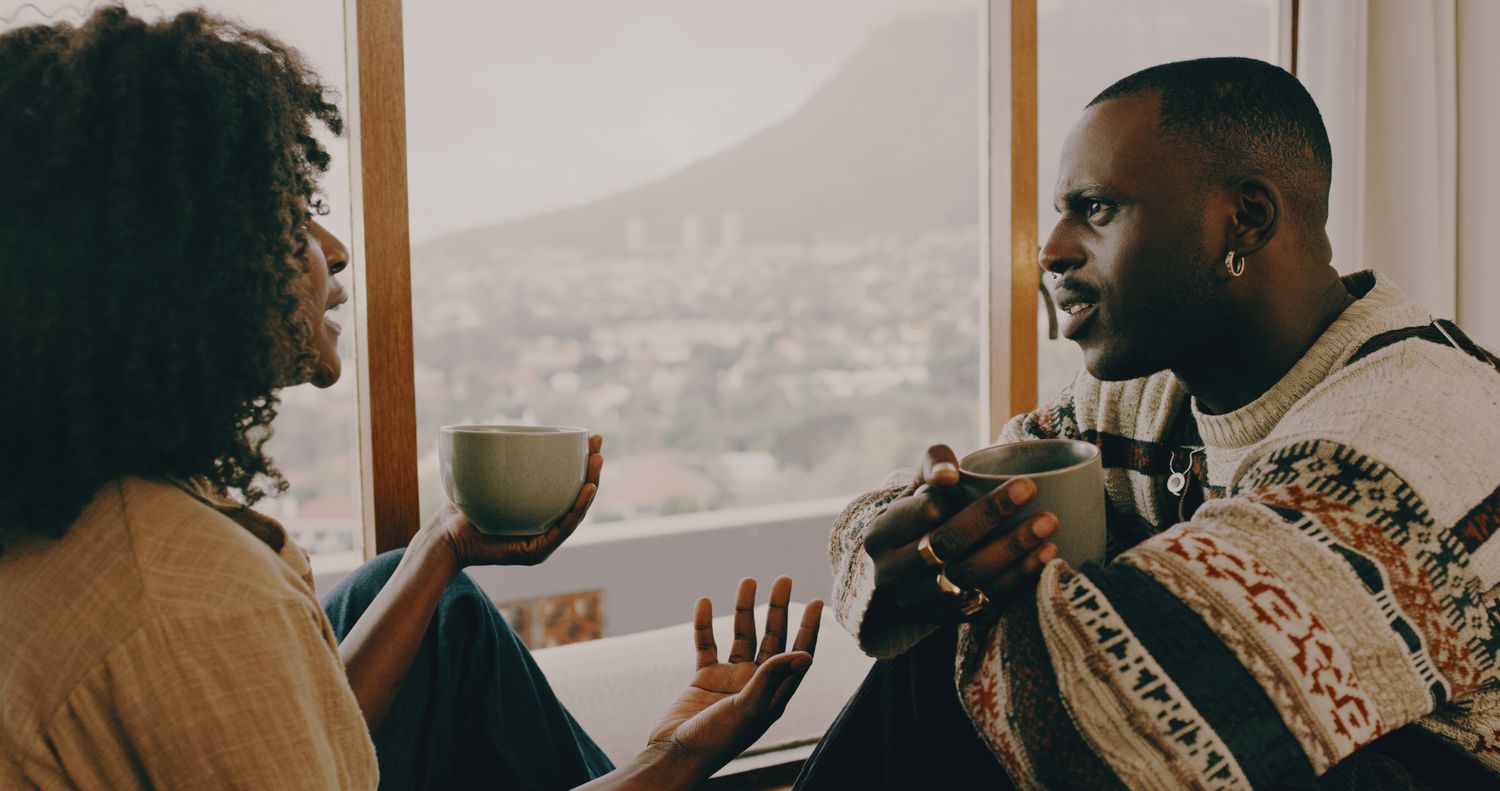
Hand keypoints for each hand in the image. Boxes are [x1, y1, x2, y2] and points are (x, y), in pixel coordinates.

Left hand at [426, 434, 603, 568]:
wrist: (443, 536)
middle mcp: (545, 526)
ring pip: (575, 513)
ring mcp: (542, 541)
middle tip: (598, 446)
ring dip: (591, 487)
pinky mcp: (535, 553)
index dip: (582, 462)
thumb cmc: (462, 505)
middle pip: (577, 497)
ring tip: (597, 463)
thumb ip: (501, 453)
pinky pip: (561, 530)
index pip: (568, 484)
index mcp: (540, 509)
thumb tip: (506, 420)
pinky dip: (576, 510)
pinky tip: (586, 491)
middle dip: (592, 470)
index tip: (591, 438)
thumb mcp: (487, 472)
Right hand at [645, 577, 821, 774]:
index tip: (815, 602)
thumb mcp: (748, 709)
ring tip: (748, 580)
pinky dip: (705, 624)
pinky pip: (706, 645)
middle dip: (778, 609)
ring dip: (744, 609)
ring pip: (741, 637)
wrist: (674, 755)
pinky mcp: (704, 678)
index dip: (808, 630)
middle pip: (772, 639)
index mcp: (773, 696)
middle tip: (784, 579)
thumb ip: (772, 679)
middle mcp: (756, 685)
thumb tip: (805, 655)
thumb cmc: (716, 740)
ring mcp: (730, 680)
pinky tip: (705, 602)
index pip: (797, 656)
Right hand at [863, 444, 1056, 627]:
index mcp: (880, 536)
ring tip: (1048, 524)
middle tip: (1028, 489)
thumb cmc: (917, 517)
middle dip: (989, 516)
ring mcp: (921, 603)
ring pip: (970, 578)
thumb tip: (949, 475)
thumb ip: (932, 464)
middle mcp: (893, 575)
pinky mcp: (949, 620)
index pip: (918, 514)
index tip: (984, 482)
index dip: (951, 498)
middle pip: (946, 544)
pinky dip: (1020, 579)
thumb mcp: (914, 488)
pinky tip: (1047, 555)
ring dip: (1013, 550)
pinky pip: (989, 602)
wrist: (908, 573)